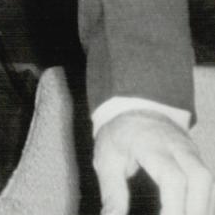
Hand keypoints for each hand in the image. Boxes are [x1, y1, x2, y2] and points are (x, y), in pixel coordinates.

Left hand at [94, 109, 213, 214]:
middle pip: (200, 178)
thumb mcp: (106, 159)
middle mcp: (177, 146)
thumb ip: (113, 191)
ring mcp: (191, 151)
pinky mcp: (197, 159)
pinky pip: (206, 183)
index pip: (172, 178)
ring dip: (199, 206)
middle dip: (195, 209)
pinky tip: (187, 211)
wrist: (135, 108)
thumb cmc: (118, 135)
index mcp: (150, 144)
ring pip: (206, 180)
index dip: (174, 208)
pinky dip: (200, 202)